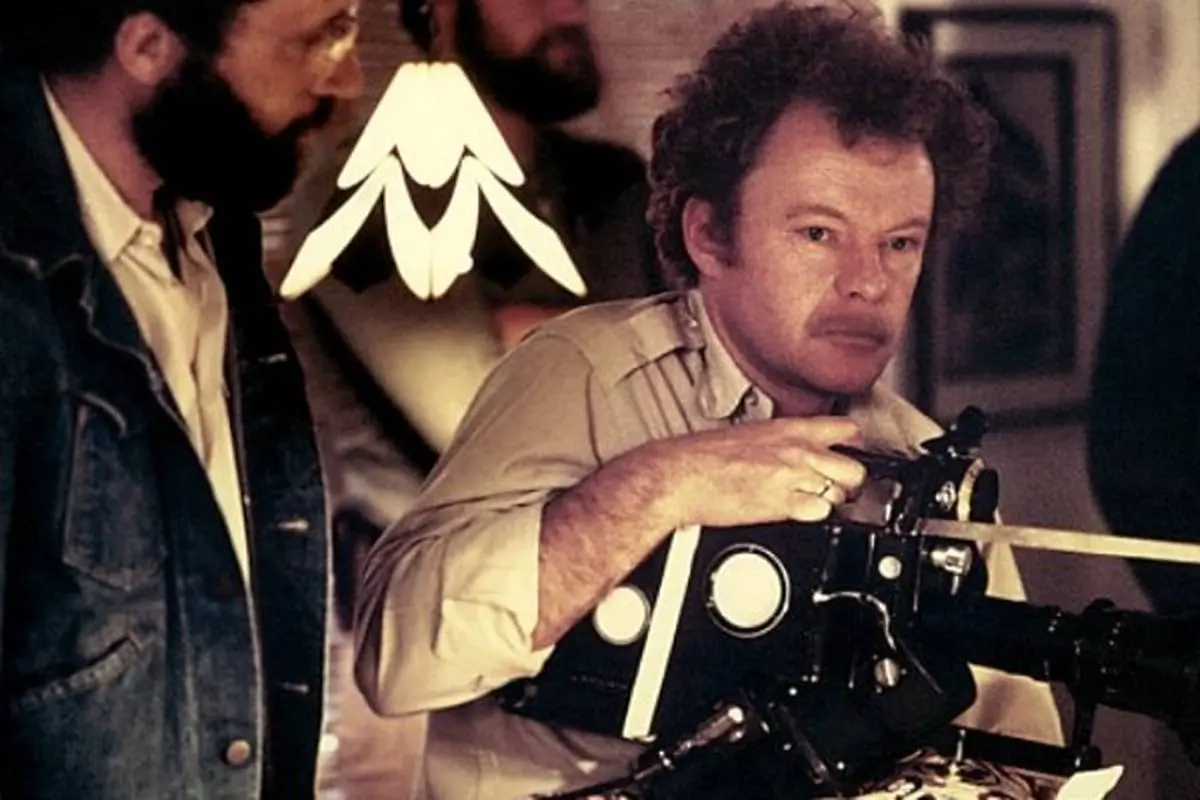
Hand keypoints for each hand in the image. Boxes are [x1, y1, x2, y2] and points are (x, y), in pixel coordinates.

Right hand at [646, 417, 866, 528]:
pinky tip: (798, 515)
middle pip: (854, 468)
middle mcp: (797, 450)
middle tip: (835, 490)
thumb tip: (794, 452)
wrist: (680, 475)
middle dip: (849, 483)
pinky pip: (821, 513)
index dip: (854, 446)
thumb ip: (780, 442)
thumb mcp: (749, 434)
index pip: (846, 430)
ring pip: (842, 493)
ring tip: (811, 504)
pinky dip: (814, 518)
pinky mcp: (783, 504)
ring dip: (832, 502)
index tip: (851, 456)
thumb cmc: (702, 456)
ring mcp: (792, 477)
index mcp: (789, 429)